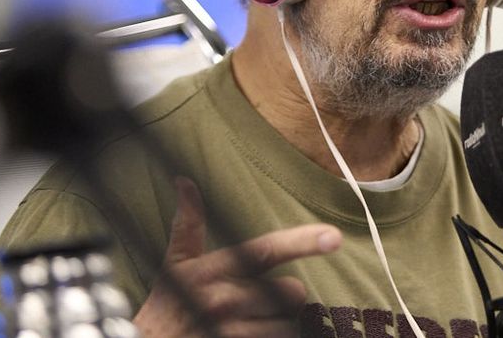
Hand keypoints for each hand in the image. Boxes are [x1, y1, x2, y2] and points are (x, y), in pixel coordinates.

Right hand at [133, 177, 340, 336]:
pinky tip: (251, 335)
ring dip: (278, 322)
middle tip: (260, 299)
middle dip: (286, 295)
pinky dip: (272, 337)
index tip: (334, 236)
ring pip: (289, 323)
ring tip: (249, 322)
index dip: (302, 242)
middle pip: (292, 291)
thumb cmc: (167, 306)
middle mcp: (225, 300)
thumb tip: (185, 180)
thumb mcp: (174, 265)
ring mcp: (232, 331)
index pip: (265, 250)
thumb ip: (188, 224)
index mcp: (213, 270)